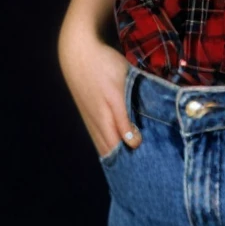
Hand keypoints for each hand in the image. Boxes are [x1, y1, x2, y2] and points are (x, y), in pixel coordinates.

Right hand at [58, 24, 141, 159]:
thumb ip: (123, 119)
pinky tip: (116, 142)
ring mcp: (91, 117)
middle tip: (142, 172)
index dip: (130, 165)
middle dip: (124, 162)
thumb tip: (133, 145)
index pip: (118, 153)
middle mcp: (96, 124)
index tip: (145, 174)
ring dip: (117, 152)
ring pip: (105, 142)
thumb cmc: (102, 68)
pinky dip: (110, 140)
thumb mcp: (117, 92)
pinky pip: (100, 132)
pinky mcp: (90, 109)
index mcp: (105, 122)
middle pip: (111, 151)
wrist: (78, 50)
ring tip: (131, 163)